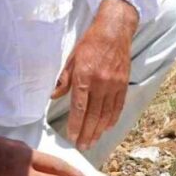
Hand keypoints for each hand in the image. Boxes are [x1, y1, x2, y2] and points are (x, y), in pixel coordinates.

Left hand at [51, 0, 138, 150]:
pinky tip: (107, 127)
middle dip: (87, 133)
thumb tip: (53, 96)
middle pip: (93, 115)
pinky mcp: (123, 84)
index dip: (76, 124)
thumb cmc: (90, 42)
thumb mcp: (72, 57)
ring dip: (99, 130)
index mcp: (85, 76)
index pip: (80, 107)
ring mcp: (114, 84)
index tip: (72, 137)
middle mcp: (100, 83)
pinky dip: (112, 119)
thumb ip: (63, 79)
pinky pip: (118, 106)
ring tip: (93, 141)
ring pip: (106, 114)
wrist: (115, 30)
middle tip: (82, 146)